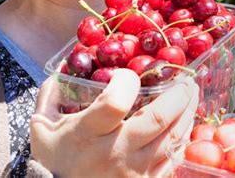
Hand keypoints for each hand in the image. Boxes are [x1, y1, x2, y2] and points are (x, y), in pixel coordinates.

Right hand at [30, 69, 198, 177]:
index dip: (127, 81)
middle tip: (186, 79)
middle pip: (157, 120)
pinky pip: (174, 158)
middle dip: (178, 94)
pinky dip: (183, 137)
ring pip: (173, 138)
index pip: (115, 103)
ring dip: (187, 112)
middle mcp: (115, 154)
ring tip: (190, 95)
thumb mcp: (43, 126)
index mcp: (87, 134)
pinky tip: (184, 122)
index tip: (128, 74)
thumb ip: (50, 95)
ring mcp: (135, 173)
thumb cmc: (54, 159)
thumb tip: (63, 67)